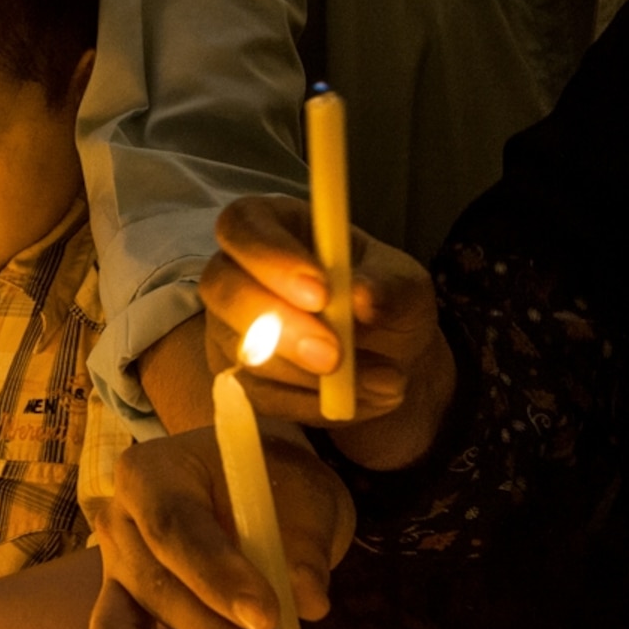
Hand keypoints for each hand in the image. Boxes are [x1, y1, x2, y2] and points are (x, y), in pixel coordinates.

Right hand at [86, 426, 353, 628]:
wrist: (258, 499)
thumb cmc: (277, 487)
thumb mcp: (303, 496)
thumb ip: (303, 543)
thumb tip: (308, 600)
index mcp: (152, 474)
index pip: (172, 525)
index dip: (214, 576)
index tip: (266, 617)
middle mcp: (118, 526)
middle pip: (149, 590)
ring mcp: (112, 582)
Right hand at [197, 198, 452, 466]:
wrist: (389, 356)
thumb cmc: (388, 301)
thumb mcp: (405, 285)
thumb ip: (388, 286)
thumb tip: (362, 297)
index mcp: (274, 225)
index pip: (243, 225)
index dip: (271, 257)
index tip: (321, 293)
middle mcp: (237, 270)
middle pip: (222, 288)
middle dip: (280, 326)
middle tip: (334, 355)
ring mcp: (228, 325)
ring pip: (242, 352)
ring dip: (311, 376)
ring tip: (385, 380)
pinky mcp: (236, 376)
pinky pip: (259, 396)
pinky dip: (311, 404)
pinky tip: (357, 398)